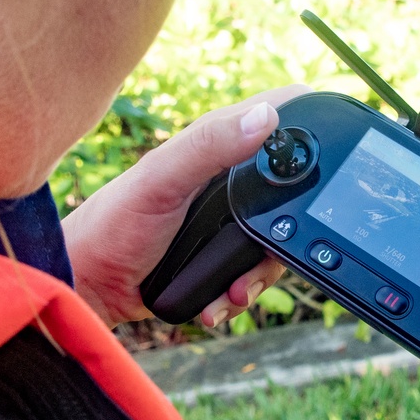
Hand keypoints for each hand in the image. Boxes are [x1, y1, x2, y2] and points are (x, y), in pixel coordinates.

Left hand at [61, 85, 310, 326]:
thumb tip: (266, 117)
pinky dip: (240, 292)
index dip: (307, 126)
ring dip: (259, 274)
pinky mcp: (220, 255)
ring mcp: (225, 219)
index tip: (329, 156)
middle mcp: (225, 177)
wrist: (90, 287)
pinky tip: (218, 303)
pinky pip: (253, 273)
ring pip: (276, 240)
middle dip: (286, 230)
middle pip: (290, 190)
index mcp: (214, 146)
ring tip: (233, 292)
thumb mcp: (161, 180)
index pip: (278, 116)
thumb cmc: (112, 225)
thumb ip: (209, 146)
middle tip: (266, 255)